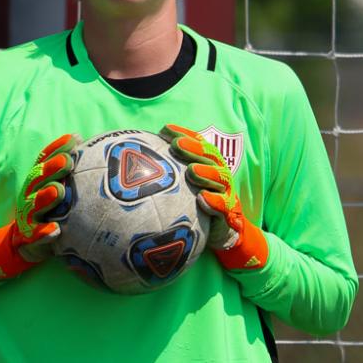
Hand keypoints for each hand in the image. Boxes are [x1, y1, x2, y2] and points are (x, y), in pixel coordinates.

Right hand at [0, 133, 80, 279]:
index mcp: (37, 181)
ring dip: (45, 197)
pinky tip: (56, 231)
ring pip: (34, 205)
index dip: (57, 148)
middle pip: (38, 178)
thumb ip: (68, 173)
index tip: (75, 139)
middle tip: (68, 161)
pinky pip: (36, 235)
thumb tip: (87, 145)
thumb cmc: (49, 213)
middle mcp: (29, 195)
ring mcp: (27, 216)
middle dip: (52, 168)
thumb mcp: (57, 191)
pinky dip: (44, 233)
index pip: (44, 160)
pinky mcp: (28, 237)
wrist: (24, 244)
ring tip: (58, 191)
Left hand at [160, 125, 267, 272]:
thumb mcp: (181, 188)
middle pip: (209, 156)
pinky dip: (214, 201)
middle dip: (193, 148)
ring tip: (191, 171)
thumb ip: (167, 174)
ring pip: (219, 178)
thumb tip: (133, 162)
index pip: (197, 143)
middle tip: (176, 145)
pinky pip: (224, 206)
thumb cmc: (195, 206)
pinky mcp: (230, 212)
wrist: (221, 232)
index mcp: (207, 163)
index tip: (165, 130)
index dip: (183, 133)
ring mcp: (226, 192)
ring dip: (206, 172)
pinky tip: (202, 199)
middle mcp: (218, 173)